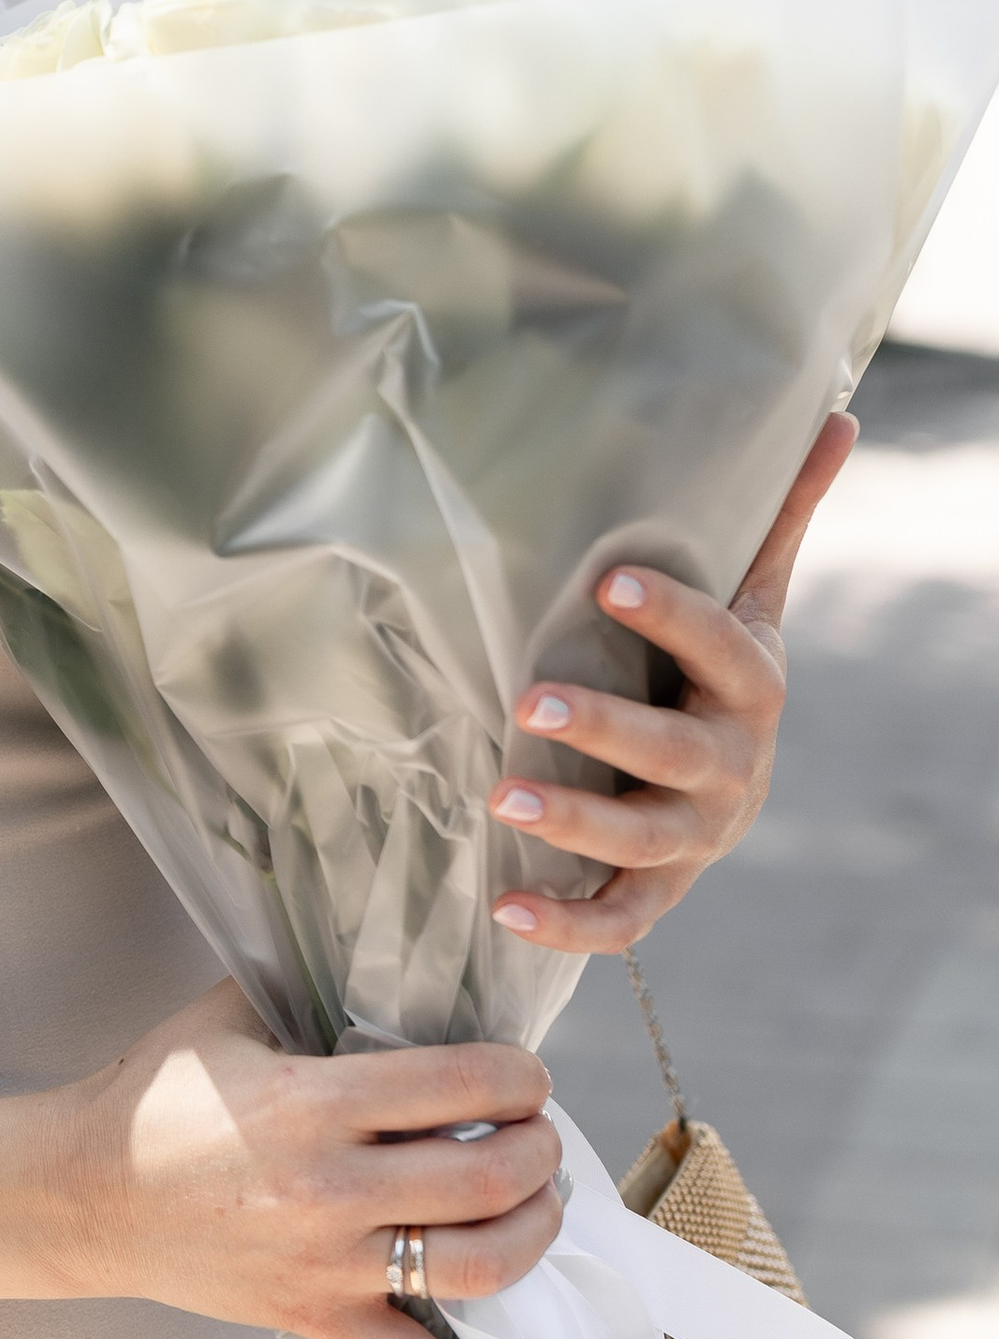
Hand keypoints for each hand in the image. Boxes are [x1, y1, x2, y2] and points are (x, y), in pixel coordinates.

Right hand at [60, 979, 564, 1338]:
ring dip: (532, 1233)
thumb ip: (312, 991)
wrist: (82, 1191)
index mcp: (312, 1101)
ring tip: (536, 1204)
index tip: (523, 1074)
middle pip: (485, 1177)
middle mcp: (329, 1189)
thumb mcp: (230, 1017)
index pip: (460, 1084)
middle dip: (539, 1149)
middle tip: (539, 1132)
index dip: (518, 1075)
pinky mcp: (315, 1319)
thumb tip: (396, 972)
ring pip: (477, 1268)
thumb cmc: (156, 1096)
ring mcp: (327, 1265)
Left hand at [488, 415, 857, 953]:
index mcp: (753, 688)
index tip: (608, 581)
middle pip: (676, 754)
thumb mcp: (753, 599)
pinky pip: (619, 919)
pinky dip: (566, 924)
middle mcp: (731, 768)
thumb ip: (779, 516)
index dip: (674, 617)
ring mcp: (696, 837)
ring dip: (574, 824)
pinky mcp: (658, 890)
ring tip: (502, 797)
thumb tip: (837, 414)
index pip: (721, 648)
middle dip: (606, 730)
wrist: (731, 786)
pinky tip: (503, 908)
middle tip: (529, 701)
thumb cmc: (719, 672)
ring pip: (642, 840)